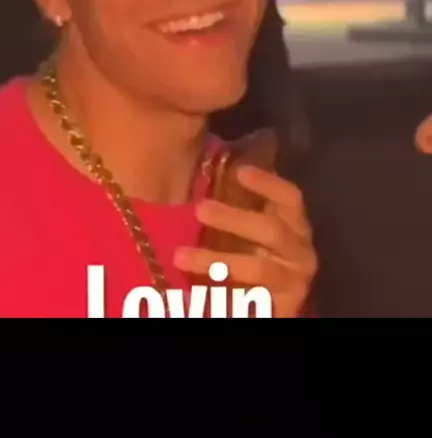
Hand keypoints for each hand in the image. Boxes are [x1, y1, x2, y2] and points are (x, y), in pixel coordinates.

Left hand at [174, 166, 316, 317]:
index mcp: (293, 225)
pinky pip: (253, 300)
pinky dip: (225, 296)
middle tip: (200, 209)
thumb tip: (206, 177)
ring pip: (258, 269)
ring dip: (218, 261)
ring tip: (180, 256)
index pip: (289, 198)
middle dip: (235, 219)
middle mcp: (300, 251)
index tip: (240, 172)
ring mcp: (295, 281)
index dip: (268, 183)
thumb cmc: (256, 256)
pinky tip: (200, 292)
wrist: (269, 303)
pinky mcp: (287, 307)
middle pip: (272, 230)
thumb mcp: (251, 230)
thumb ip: (238, 208)